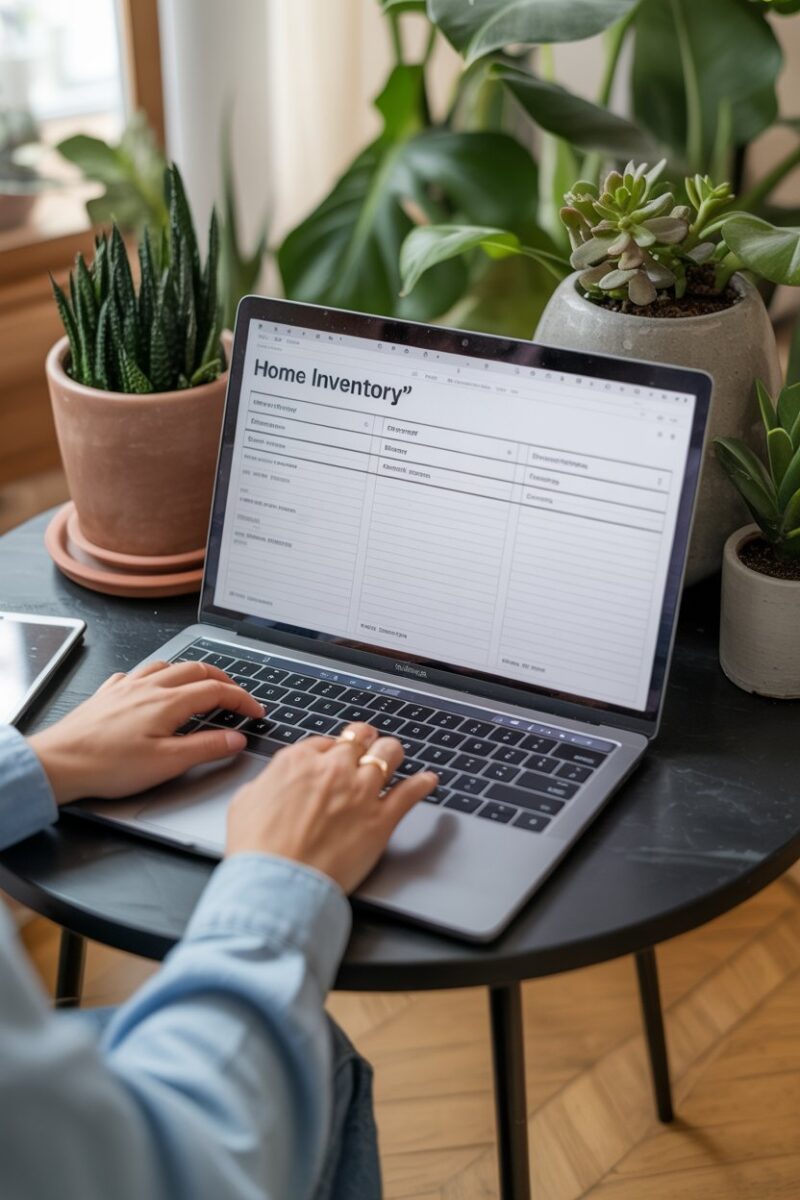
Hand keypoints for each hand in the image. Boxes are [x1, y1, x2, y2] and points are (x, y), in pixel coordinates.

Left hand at [29, 660, 264, 804]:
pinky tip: (150, 688)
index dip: (242, 699)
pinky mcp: (107, 694)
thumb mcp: (167, 764)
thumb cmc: (108, 765)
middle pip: (196, 669)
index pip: (217, 691)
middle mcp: (148, 687)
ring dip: (190, 671)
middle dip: (223, 679)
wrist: (59, 762)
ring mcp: (126, 687)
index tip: (256, 711)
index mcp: (168, 702)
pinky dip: (155, 676)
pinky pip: (137, 673)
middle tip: (236, 694)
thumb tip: (236, 738)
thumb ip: (206, 748)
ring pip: (166, 665)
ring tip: (200, 684)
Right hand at [225, 723, 437, 893]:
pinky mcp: (381, 820)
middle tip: (366, 747)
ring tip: (393, 756)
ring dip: (391, 753)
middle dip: (364, 742)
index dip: (331, 749)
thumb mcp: (246, 801)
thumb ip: (268, 782)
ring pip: (389, 754)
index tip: (334, 757)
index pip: (325, 741)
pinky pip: (411, 793)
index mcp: (298, 761)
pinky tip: (428, 781)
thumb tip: (276, 781)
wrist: (277, 882)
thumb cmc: (257, 849)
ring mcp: (361, 792)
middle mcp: (333, 770)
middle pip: (360, 739)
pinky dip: (423, 784)